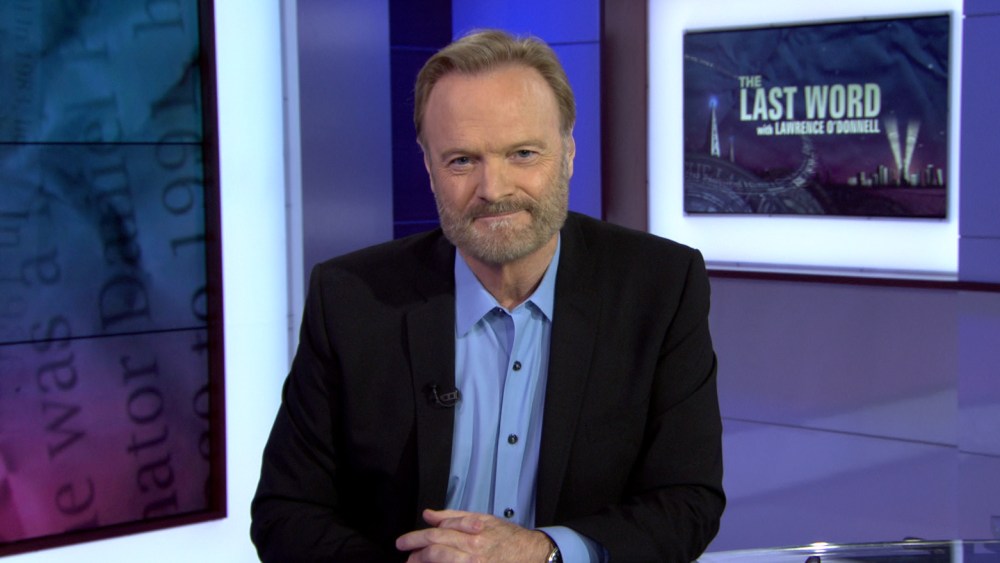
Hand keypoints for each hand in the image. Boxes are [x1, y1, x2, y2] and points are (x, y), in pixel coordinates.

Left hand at [395, 508, 552, 562]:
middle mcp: (472, 549)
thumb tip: (430, 515)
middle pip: (435, 548)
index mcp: (472, 532)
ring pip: (442, 560)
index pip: (437, 532)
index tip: (405, 542)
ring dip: (423, 561)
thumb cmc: (508, 538)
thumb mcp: (482, 519)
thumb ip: (453, 517)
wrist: (532, 554)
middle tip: (404, 551)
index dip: (417, 537)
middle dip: (414, 550)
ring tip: (413, 561)